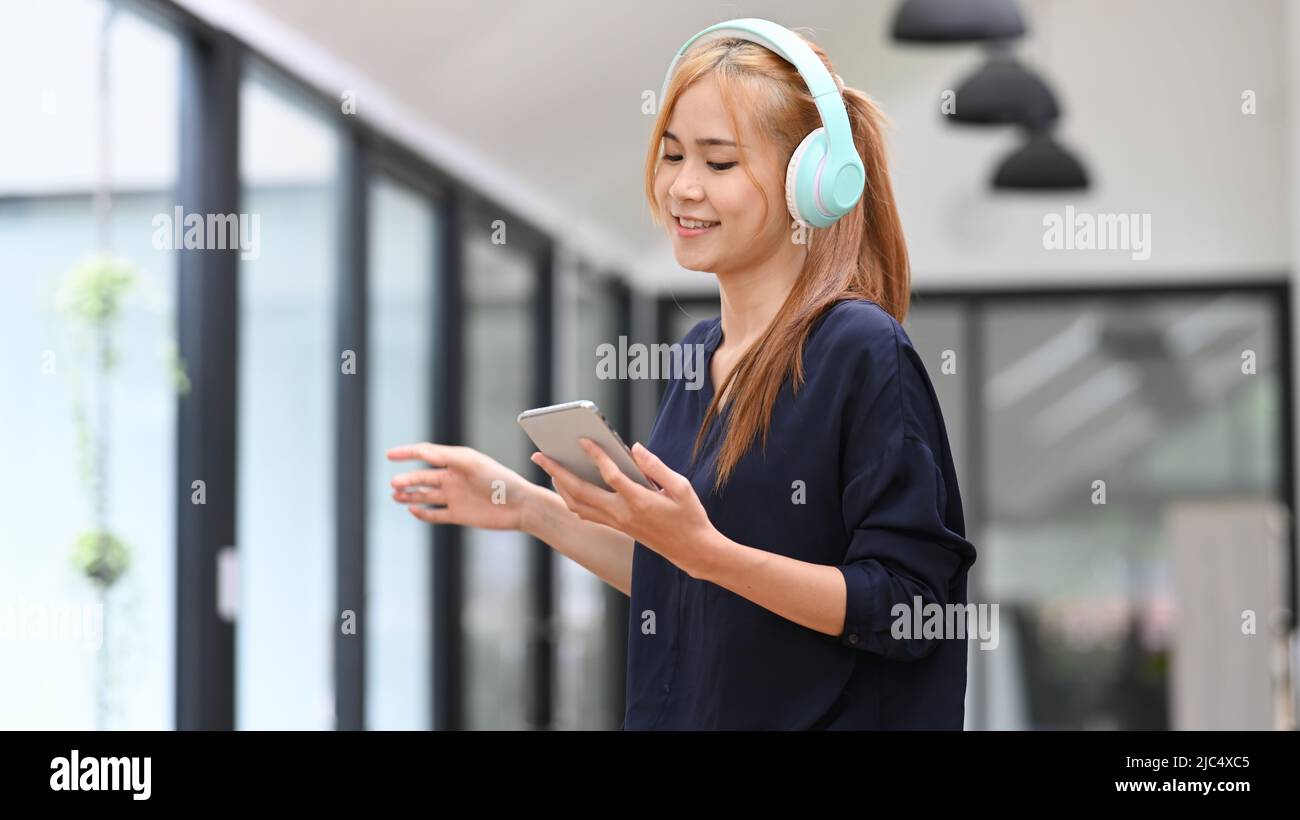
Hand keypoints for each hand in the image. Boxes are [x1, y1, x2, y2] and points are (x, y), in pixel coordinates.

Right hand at [387, 442, 536, 530]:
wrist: (520, 506)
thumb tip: (422, 451)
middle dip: (407, 479)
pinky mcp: (458, 515)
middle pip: (422, 477)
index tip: (389, 455)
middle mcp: (453, 478)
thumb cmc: (500, 480)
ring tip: (395, 495)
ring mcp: (455, 497)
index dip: (407, 453)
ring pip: (425, 495)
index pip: (426, 454)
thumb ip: (446, 457)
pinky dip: (422, 512)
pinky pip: (435, 514)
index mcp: (456, 461)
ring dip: (410, 495)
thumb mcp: (472, 464)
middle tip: (394, 484)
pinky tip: (412, 510)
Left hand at [531, 439, 722, 579]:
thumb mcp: (681, 487)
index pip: (611, 475)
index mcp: (640, 501)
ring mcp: (617, 522)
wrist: (692, 549)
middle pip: (581, 492)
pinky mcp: (616, 527)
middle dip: (557, 472)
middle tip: (539, 455)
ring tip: (550, 468)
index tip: (583, 440)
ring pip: (578, 505)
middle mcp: (622, 513)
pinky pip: (586, 513)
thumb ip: (656, 466)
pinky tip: (568, 486)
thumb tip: (635, 447)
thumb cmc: (689, 515)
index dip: (596, 456)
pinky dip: (571, 499)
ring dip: (560, 486)